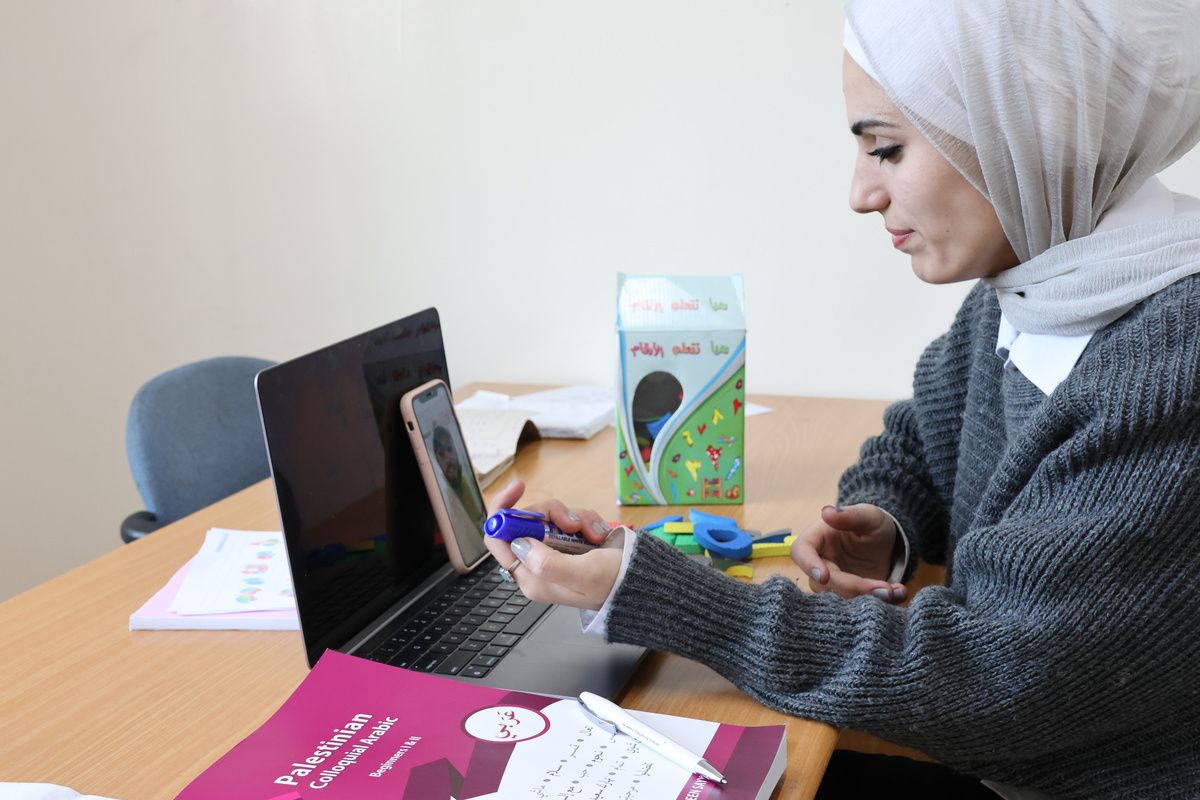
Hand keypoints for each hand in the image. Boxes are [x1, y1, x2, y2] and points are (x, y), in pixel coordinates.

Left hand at [484, 480, 624, 610]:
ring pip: (550, 516)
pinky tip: (599, 534)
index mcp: (532, 577)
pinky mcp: (570, 540)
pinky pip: (569, 517)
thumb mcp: (583, 576)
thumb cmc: (614, 584)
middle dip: (552, 514)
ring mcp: (554, 550)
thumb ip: (547, 563)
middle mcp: (538, 563)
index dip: (503, 511)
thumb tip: (519, 543)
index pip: (498, 539)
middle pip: (526, 520)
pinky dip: (586, 519)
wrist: (642, 582)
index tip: (518, 489)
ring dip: (575, 517)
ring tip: (593, 533)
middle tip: (573, 524)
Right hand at [790, 504, 906, 601]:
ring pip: (840, 599)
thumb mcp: (867, 515)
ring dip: (867, 598)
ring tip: (893, 590)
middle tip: (883, 588)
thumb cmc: (872, 523)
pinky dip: (881, 603)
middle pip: (824, 583)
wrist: (890, 542)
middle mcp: (821, 564)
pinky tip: (898, 592)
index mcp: (817, 539)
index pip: (801, 552)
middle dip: (853, 587)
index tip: (824, 576)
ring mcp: (835, 583)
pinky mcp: (852, 597)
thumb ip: (850, 515)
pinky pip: (859, 606)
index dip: (809, 565)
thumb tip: (826, 512)